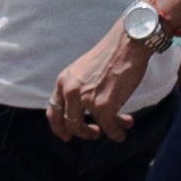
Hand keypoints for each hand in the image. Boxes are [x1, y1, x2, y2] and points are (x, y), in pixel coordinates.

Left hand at [48, 26, 153, 142]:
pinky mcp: (103, 106)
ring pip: (84, 129)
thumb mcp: (84, 70)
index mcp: (64, 80)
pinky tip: (122, 133)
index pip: (53, 110)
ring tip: (115, 130)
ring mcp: (85, 99)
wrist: (127, 44)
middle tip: (94, 134)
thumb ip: (79, 87)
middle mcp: (70, 90)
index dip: (58, 127)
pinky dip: (116, 133)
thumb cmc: (111, 55)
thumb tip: (86, 109)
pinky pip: (108, 128)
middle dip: (82, 133)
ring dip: (100, 132)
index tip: (66, 136)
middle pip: (68, 123)